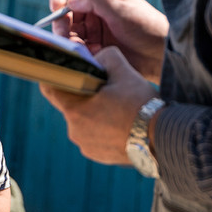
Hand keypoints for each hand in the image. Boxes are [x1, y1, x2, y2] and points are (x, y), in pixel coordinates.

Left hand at [40, 47, 157, 165]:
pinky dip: (103, 128)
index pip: (50, 88)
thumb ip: (105, 57)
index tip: (68, 70)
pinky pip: (94, 135)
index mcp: (75, 109)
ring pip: (84, 120)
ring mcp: (85, 145)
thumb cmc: (140, 104)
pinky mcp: (97, 155)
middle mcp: (74, 130)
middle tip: (106, 87)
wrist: (161, 138)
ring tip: (118, 107)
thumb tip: (96, 58)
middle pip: (71, 104)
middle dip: (84, 93)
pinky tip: (121, 122)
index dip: (58, 76)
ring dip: (95, 112)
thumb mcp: (124, 71)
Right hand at [47, 0, 169, 82]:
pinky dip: (79, 51)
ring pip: (68, 31)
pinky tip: (93, 56)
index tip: (57, 6)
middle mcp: (95, 9)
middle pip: (64, 10)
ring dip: (69, 39)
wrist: (163, 55)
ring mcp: (94, 28)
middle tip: (64, 36)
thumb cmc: (148, 27)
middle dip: (61, 22)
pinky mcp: (96, 47)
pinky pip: (77, 47)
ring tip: (82, 49)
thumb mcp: (121, 10)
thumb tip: (70, 0)